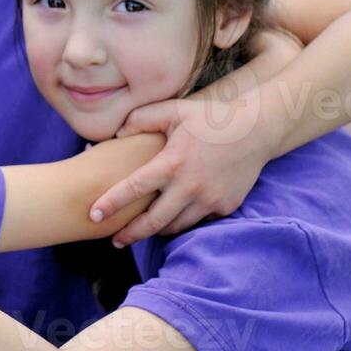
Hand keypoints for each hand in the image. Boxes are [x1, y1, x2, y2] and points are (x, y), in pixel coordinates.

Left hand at [89, 91, 272, 245]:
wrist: (256, 130)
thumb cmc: (210, 118)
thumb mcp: (172, 110)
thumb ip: (140, 119)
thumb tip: (115, 135)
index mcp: (172, 163)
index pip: (133, 189)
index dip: (111, 203)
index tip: (93, 215)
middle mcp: (190, 187)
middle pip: (153, 221)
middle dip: (131, 233)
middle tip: (115, 240)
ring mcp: (210, 200)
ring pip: (176, 226)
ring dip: (157, 230)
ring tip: (141, 230)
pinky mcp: (225, 206)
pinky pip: (198, 220)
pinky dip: (183, 221)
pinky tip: (172, 217)